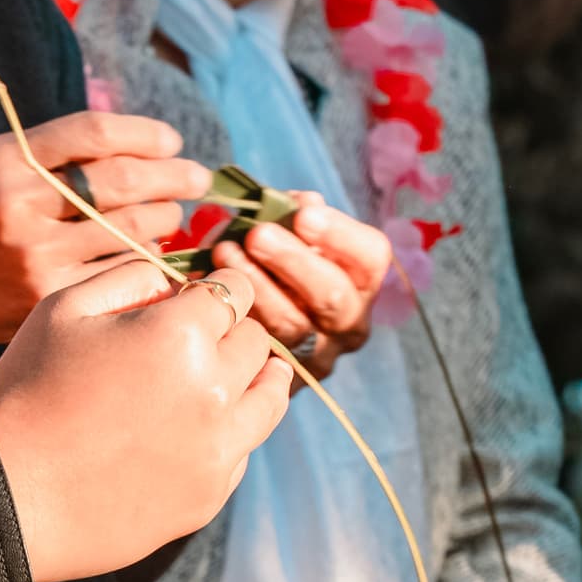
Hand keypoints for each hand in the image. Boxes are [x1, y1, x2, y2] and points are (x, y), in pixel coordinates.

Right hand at [0, 113, 208, 382]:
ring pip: (131, 233)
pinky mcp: (48, 301)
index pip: (96, 133)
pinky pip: (119, 276)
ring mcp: (36, 258)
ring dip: (164, 222)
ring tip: (170, 218)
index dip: (146, 135)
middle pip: (124, 182)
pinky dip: (143, 266)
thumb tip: (140, 148)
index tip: (173, 142)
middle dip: (175, 178)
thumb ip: (53, 155)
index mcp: (7, 161)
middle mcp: (22, 205)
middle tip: (200, 179)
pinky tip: (148, 262)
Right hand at [0, 260, 293, 581]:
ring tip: (232, 377)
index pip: (236, 291)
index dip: (218, 288)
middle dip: (231, 332)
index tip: (201, 297)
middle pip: (256, 342)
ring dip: (253, 379)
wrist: (6, 495)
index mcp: (182, 332)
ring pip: (269, 397)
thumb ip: (130, 276)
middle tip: (201, 340)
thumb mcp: (62, 307)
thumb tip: (173, 281)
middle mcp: (215, 389)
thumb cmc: (26, 391)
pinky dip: (228, 433)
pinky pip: (242, 449)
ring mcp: (218, 448)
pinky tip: (194, 431)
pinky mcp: (209, 495)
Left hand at [210, 197, 389, 379]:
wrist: (256, 335)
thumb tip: (299, 203)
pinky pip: (257, 346)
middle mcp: (349, 324)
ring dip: (256, 285)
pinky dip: (233, 312)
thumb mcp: (297, 238)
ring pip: (292, 325)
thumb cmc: (280, 265)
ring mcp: (316, 355)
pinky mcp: (280, 378)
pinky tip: (210, 285)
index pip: (371, 257)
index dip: (340, 234)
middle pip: (332, 295)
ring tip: (224, 253)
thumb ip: (299, 218)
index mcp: (362, 283)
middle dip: (293, 260)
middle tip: (257, 234)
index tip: (303, 213)